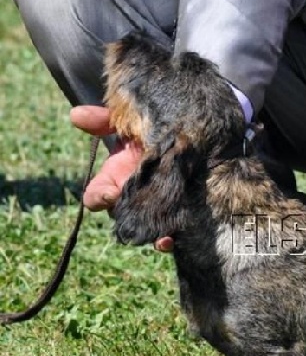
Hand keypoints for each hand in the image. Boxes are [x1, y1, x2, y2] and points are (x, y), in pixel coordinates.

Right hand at [71, 106, 173, 251]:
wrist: (179, 138)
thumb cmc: (144, 133)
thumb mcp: (123, 124)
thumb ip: (101, 121)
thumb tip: (76, 115)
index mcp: (111, 181)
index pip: (95, 197)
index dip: (98, 198)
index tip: (110, 194)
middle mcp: (128, 200)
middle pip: (122, 218)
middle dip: (128, 221)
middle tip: (138, 220)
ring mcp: (149, 210)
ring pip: (145, 231)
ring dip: (152, 238)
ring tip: (163, 241)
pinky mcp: (172, 214)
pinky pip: (168, 233)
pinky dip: (169, 239)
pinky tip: (174, 239)